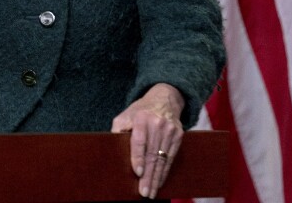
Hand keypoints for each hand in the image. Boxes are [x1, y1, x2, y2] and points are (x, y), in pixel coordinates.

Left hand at [111, 83, 184, 199]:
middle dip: (148, 175)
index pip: (140, 141)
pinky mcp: (179, 136)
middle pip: (152, 154)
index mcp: (142, 118)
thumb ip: (118, 129)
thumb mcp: (125, 115)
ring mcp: (170, 130)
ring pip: (163, 159)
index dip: (138, 157)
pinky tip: (160, 181)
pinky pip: (171, 158)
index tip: (137, 172)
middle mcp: (158, 124)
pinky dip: (165, 171)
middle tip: (144, 192)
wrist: (164, 98)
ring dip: (157, 177)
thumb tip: (112, 148)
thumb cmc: (140, 111)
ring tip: (152, 192)